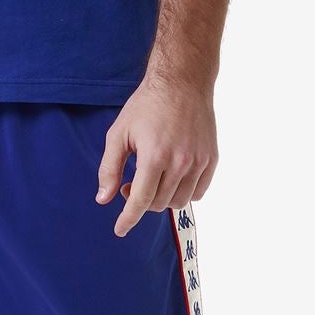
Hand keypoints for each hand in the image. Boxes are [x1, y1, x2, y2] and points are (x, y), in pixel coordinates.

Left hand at [95, 75, 217, 235]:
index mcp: (154, 157)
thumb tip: (103, 199)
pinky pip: (198, 192)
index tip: (119, 230)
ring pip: (179, 201)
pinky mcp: (211, 160)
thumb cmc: (146, 106)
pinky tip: (172, 177)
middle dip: (141, 200)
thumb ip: (109, 168)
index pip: (139, 201)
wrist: (182, 83)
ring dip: (162, 198)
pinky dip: (183, 192)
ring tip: (152, 178)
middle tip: (131, 183)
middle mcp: (180, 163)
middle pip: (158, 204)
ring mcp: (199, 162)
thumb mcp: (119, 134)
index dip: (128, 219)